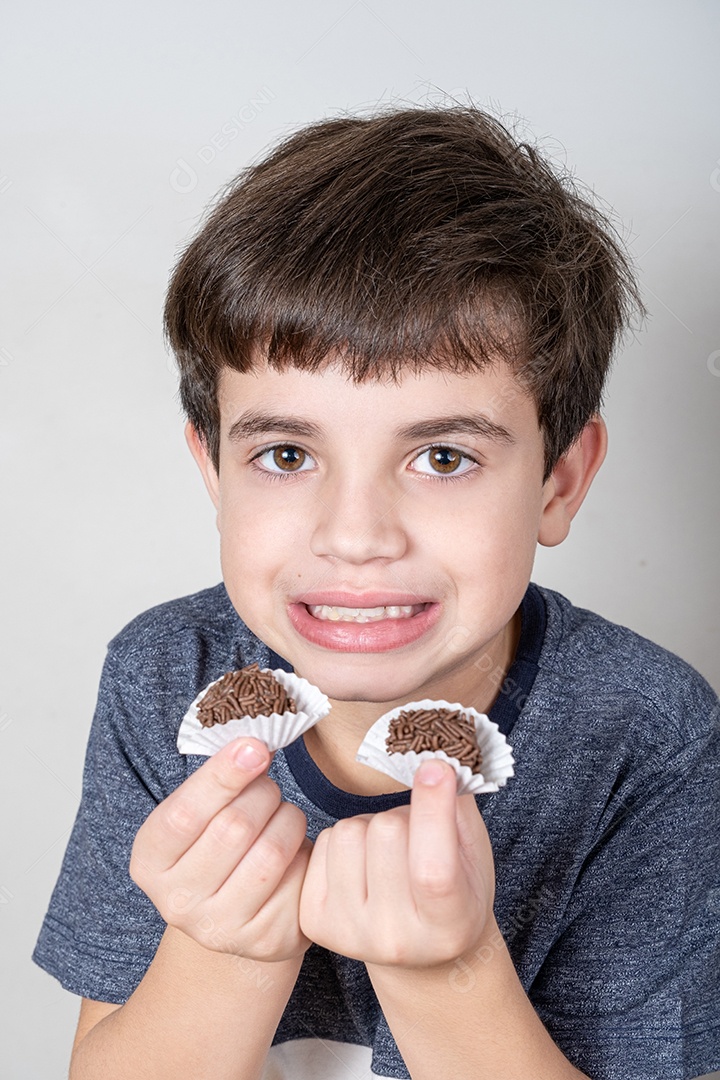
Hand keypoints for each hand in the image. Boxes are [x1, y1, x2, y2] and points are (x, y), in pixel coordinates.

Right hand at [130, 738, 310, 961]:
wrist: (241, 911)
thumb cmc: (219, 844)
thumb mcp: (201, 813)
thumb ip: (217, 781)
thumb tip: (254, 747)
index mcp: (149, 863)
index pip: (183, 814)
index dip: (223, 775)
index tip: (256, 746)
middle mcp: (177, 904)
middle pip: (234, 827)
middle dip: (263, 793)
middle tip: (268, 789)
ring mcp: (221, 929)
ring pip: (272, 850)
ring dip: (289, 819)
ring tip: (283, 817)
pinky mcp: (267, 940)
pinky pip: (300, 878)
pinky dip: (306, 853)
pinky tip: (295, 853)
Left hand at [299, 760, 495, 967]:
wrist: (420, 951)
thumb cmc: (456, 889)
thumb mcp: (473, 853)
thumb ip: (459, 802)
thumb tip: (440, 745)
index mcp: (448, 925)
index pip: (432, 868)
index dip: (433, 810)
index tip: (436, 766)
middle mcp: (396, 939)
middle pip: (386, 833)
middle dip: (402, 816)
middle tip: (414, 835)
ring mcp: (350, 933)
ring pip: (349, 832)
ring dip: (369, 825)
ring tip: (386, 851)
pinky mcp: (316, 920)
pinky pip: (326, 841)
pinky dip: (345, 838)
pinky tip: (361, 862)